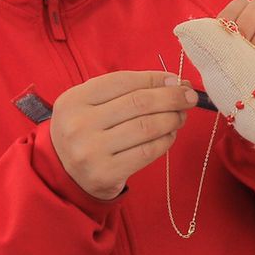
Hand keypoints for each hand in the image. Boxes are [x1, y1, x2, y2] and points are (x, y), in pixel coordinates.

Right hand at [50, 71, 197, 199]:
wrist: (65, 176)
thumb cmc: (87, 132)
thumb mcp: (91, 105)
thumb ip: (126, 91)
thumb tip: (174, 83)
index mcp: (74, 100)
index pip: (124, 81)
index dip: (155, 79)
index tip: (176, 81)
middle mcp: (79, 124)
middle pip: (139, 103)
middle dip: (171, 97)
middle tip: (189, 97)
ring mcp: (91, 151)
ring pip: (147, 127)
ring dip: (172, 118)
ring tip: (181, 116)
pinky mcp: (106, 173)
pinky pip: (147, 151)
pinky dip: (165, 140)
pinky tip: (170, 134)